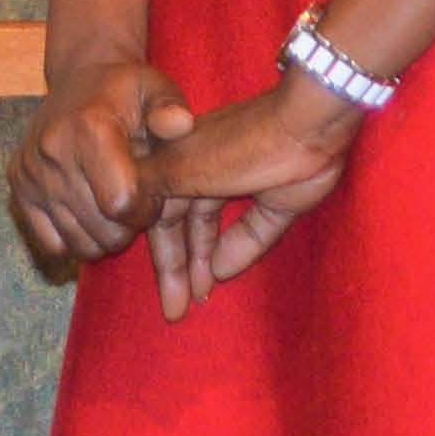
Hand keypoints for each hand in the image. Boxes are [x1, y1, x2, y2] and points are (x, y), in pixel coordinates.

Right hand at [7, 58, 195, 269]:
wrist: (79, 78)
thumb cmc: (126, 90)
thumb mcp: (156, 88)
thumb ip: (171, 107)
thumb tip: (181, 124)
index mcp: (89, 128)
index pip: (121, 204)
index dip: (147, 210)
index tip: (154, 194)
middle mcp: (53, 152)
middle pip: (102, 230)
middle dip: (129, 226)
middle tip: (137, 200)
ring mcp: (30, 173)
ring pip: (79, 243)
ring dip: (106, 235)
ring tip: (116, 204)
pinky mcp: (19, 189)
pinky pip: (53, 244)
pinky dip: (78, 239)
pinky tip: (93, 213)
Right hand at [135, 80, 361, 322]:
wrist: (305, 126)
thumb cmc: (236, 146)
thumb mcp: (182, 167)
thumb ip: (155, 193)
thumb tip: (129, 219)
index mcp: (184, 155)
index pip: (158, 207)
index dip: (151, 243)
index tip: (141, 278)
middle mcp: (211, 170)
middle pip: (186, 223)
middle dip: (177, 264)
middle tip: (174, 309)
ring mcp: (248, 183)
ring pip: (216, 230)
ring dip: (204, 263)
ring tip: (197, 299)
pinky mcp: (280, 199)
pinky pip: (255, 230)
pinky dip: (240, 250)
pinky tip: (224, 273)